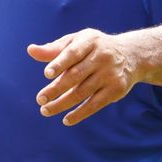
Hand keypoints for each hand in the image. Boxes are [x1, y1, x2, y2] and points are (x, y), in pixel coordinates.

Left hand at [27, 28, 141, 125]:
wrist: (131, 54)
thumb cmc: (94, 47)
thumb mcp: (77, 42)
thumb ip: (54, 49)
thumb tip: (31, 50)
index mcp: (90, 41)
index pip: (73, 52)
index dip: (59, 63)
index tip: (46, 74)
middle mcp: (102, 57)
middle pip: (76, 75)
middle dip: (56, 88)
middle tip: (40, 99)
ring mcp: (110, 74)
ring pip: (83, 92)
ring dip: (62, 103)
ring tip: (45, 110)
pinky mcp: (116, 90)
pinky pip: (95, 104)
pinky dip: (80, 114)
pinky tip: (66, 119)